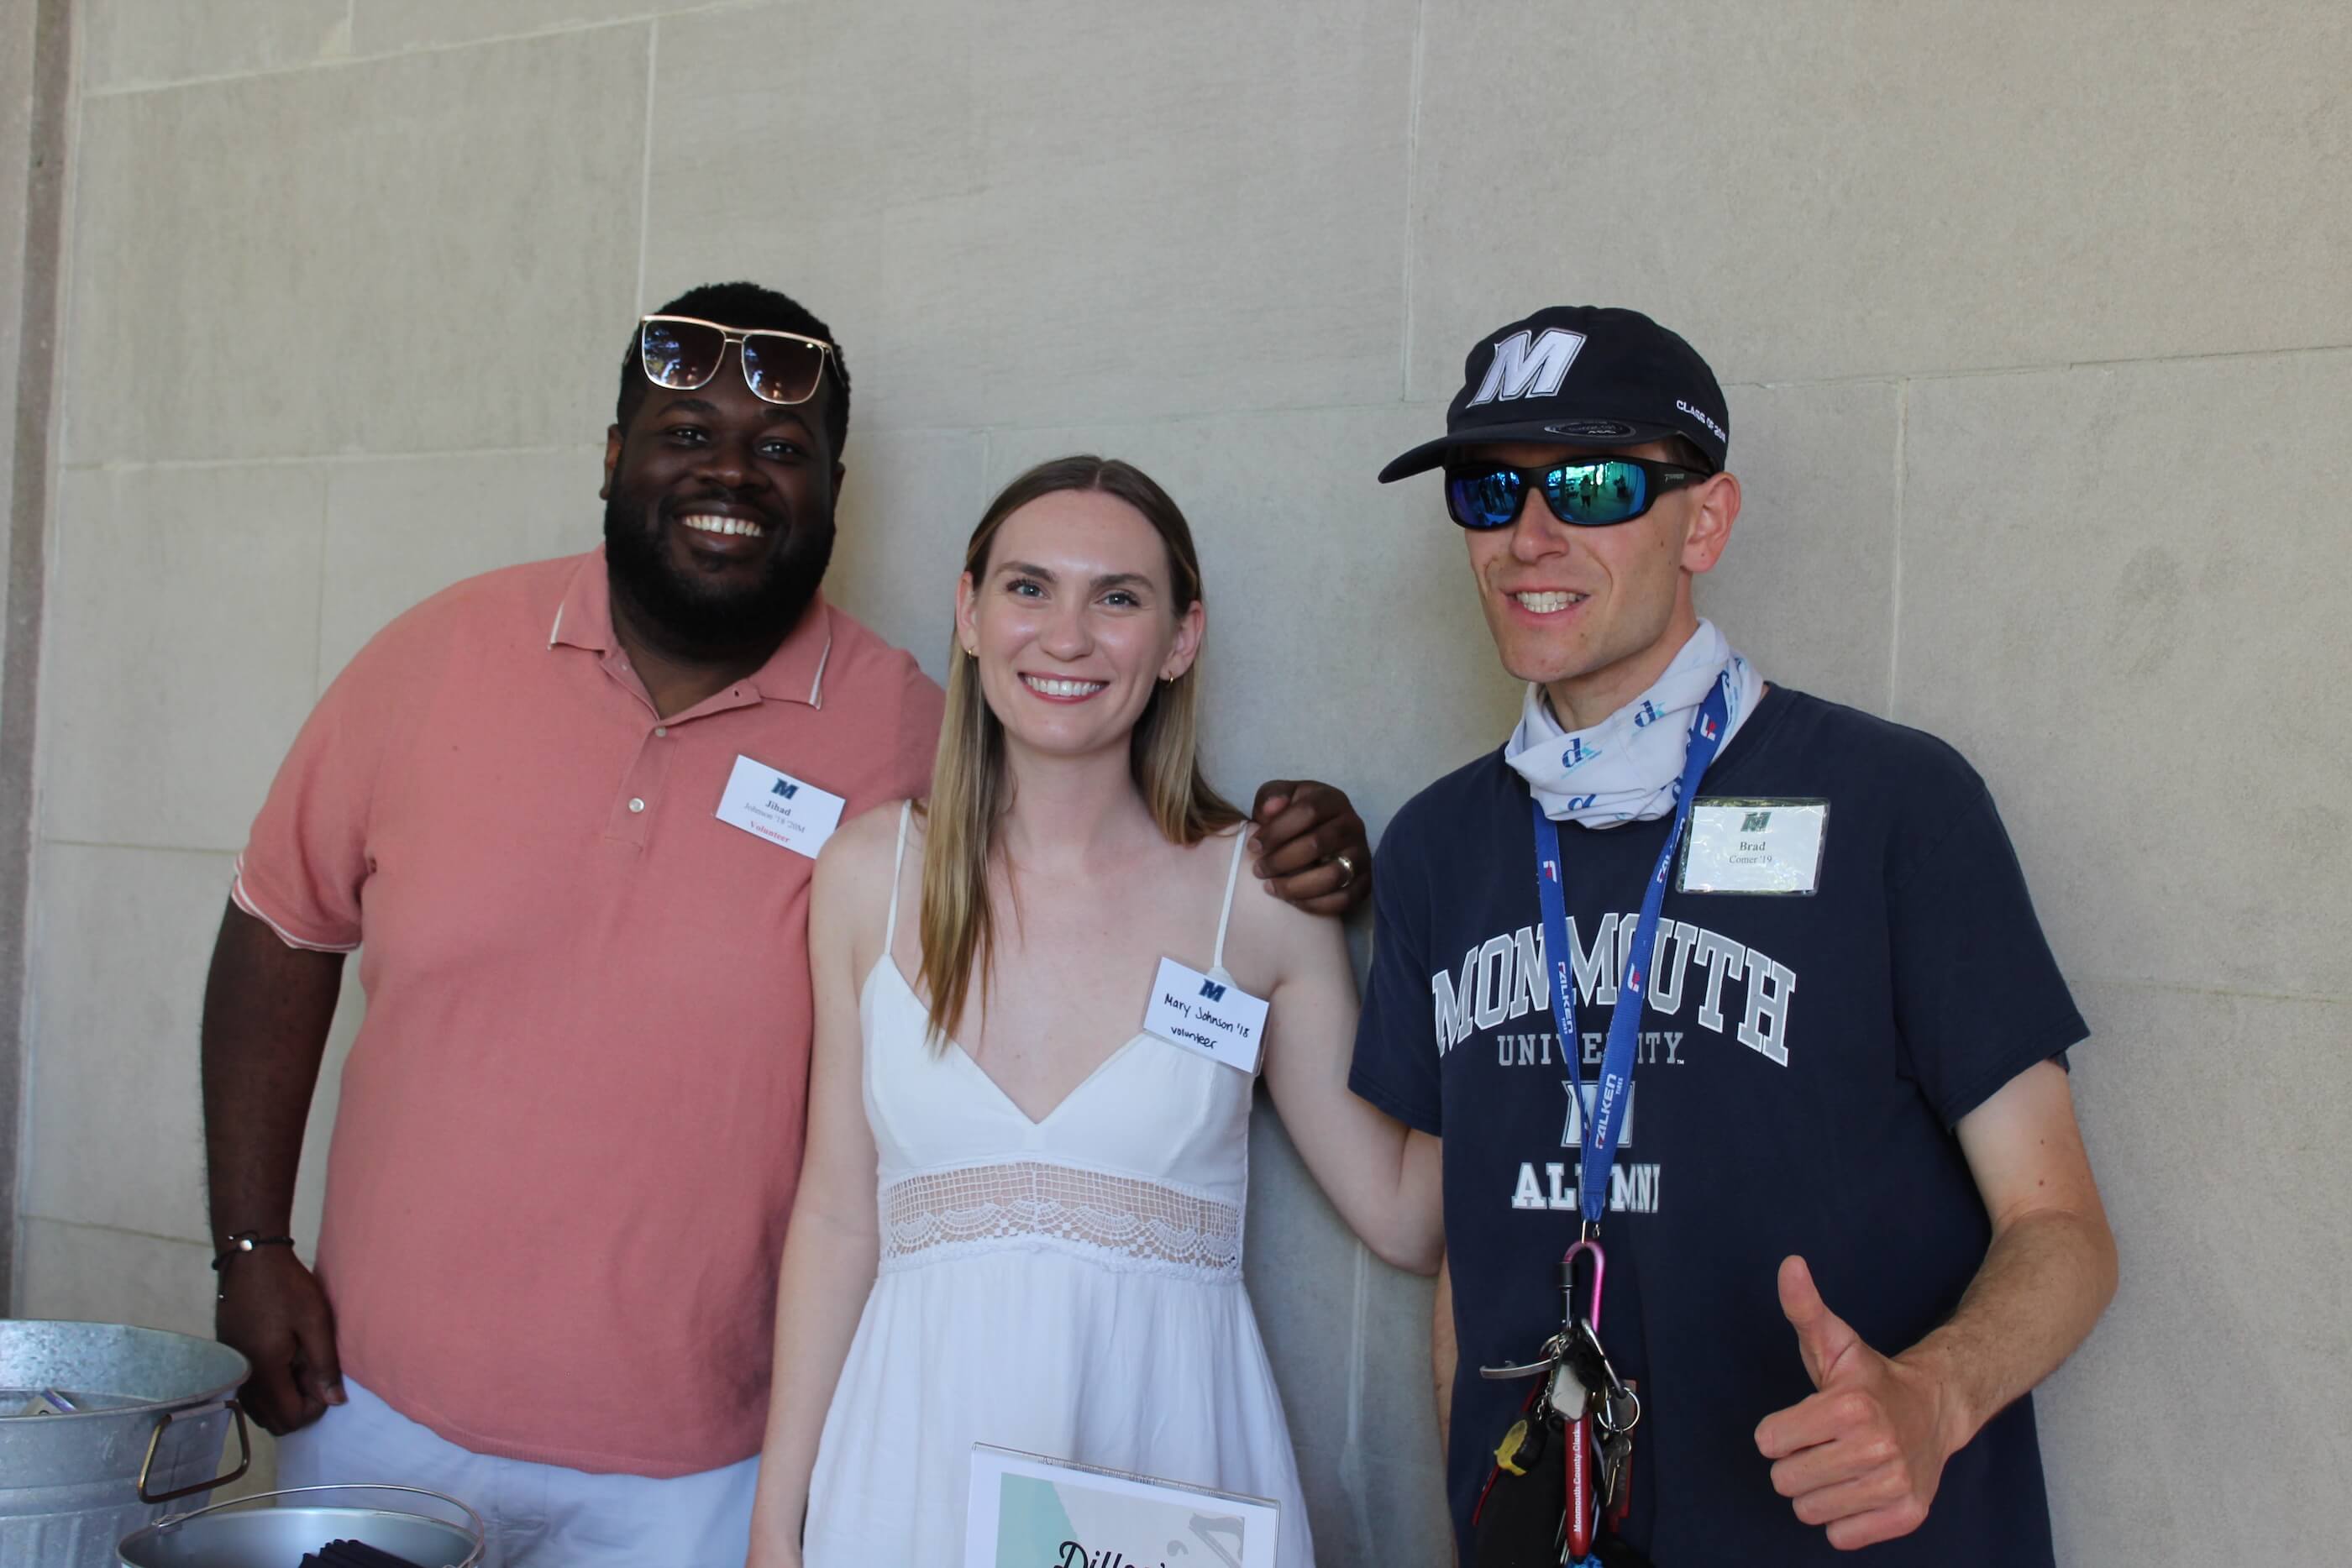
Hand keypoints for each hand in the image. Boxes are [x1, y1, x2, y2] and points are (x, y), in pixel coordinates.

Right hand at [214, 1246, 345, 1434]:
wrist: (250, 1259)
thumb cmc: (286, 1287)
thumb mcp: (315, 1322)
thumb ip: (325, 1365)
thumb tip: (335, 1401)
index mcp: (264, 1372)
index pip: (290, 1419)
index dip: (315, 1408)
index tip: (325, 1379)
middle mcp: (242, 1379)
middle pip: (274, 1421)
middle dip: (299, 1405)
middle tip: (314, 1371)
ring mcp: (232, 1370)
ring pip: (260, 1409)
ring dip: (284, 1397)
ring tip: (300, 1363)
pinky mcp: (228, 1360)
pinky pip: (250, 1393)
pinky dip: (269, 1387)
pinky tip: (284, 1357)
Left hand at [1248, 780, 1369, 914]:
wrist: (1320, 834)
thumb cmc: (1294, 816)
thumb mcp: (1280, 797)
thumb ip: (1271, 796)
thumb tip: (1269, 810)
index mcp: (1332, 800)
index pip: (1308, 812)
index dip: (1277, 830)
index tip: (1253, 846)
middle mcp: (1352, 825)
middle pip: (1317, 844)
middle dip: (1281, 861)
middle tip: (1258, 870)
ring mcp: (1362, 854)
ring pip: (1332, 875)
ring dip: (1296, 886)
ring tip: (1271, 887)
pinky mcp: (1365, 880)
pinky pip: (1343, 899)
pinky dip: (1314, 904)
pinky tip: (1292, 900)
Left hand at [1754, 1256, 1956, 1549]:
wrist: (1934, 1410)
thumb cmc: (1870, 1379)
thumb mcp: (1834, 1342)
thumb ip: (1804, 1308)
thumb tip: (1789, 1265)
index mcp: (1850, 1405)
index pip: (1769, 1441)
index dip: (1779, 1431)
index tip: (1806, 1420)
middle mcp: (1876, 1446)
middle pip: (1785, 1480)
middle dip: (1795, 1463)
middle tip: (1824, 1444)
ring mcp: (1895, 1484)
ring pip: (1809, 1512)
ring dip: (1818, 1492)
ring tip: (1841, 1465)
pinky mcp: (1907, 1514)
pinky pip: (1842, 1537)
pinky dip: (1844, 1519)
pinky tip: (1860, 1489)